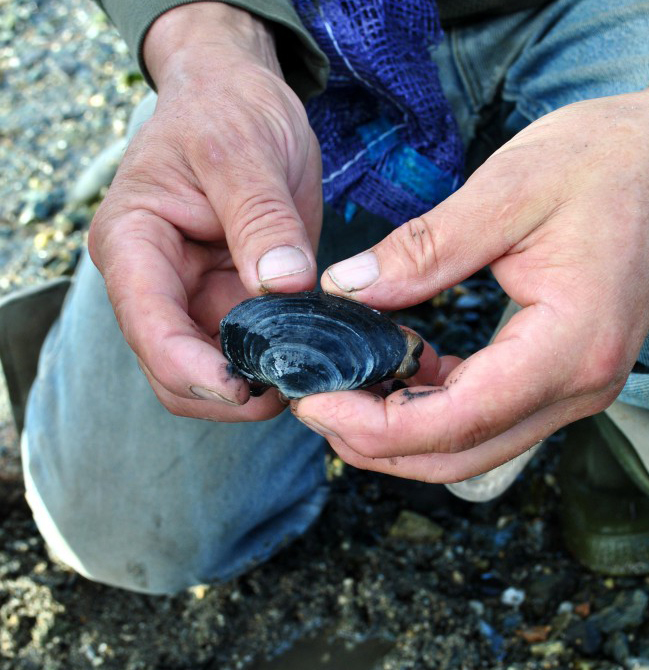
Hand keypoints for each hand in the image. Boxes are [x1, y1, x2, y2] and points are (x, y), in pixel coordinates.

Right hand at [89, 3, 321, 419]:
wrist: (238, 98)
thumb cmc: (226, 110)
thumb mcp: (244, 150)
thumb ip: (260, 218)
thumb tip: (283, 287)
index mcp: (132, 244)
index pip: (150, 329)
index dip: (196, 371)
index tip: (252, 388)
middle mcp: (154, 283)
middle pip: (175, 372)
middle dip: (230, 392)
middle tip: (297, 387)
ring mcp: (192, 298)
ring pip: (214, 376)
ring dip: (258, 387)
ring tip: (312, 372)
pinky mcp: (231, 303)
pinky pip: (250, 354)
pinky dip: (279, 365)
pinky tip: (315, 356)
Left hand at [293, 47, 648, 481]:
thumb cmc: (607, 162)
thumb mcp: (509, 190)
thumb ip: (425, 248)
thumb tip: (347, 288)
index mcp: (569, 345)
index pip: (457, 419)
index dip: (374, 424)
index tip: (314, 401)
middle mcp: (577, 385)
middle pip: (458, 453)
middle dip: (375, 441)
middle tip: (313, 405)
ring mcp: (571, 386)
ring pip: (469, 445)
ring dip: (398, 431)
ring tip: (342, 390)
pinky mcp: (558, 372)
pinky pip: (484, 414)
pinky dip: (429, 406)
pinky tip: (395, 370)